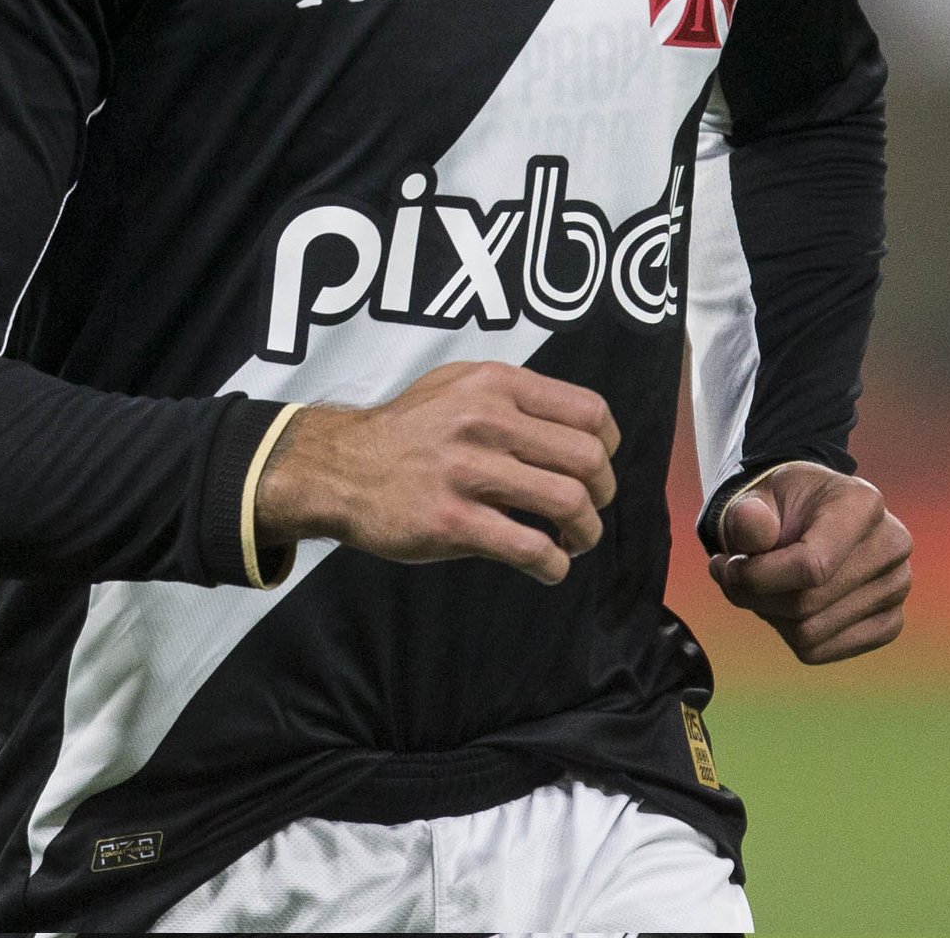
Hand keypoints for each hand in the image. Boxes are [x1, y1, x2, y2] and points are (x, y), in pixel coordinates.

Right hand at [254, 361, 619, 585]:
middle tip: (589, 509)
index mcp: (495, 384)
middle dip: (602, 493)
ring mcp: (468, 472)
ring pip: (567, 503)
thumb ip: (512, 394)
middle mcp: (486, 420)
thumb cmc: (407, 429)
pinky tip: (549, 565)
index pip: (588, 411)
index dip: (608, 445)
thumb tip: (575, 423)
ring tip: (574, 541)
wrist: (341, 468)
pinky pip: (528, 547)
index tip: (599, 466)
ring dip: (585, 532)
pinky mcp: (452, 522)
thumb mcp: (457, 383)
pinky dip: (553, 564)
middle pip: (586, 460)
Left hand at [709, 463, 911, 663]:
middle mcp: (892, 545)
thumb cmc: (780, 507)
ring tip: (759, 585)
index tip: (725, 564)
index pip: (812, 566)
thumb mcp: (755, 497)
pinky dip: (788, 633)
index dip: (758, 576)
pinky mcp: (889, 623)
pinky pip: (822, 651)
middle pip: (808, 604)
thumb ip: (747, 515)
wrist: (806, 517)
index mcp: (863, 503)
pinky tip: (782, 603)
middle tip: (730, 575)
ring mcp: (896, 588)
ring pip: (810, 634)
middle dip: (755, 596)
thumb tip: (751, 528)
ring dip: (769, 615)